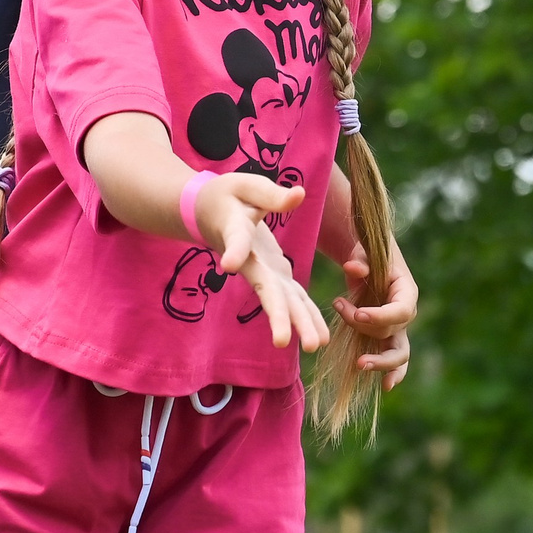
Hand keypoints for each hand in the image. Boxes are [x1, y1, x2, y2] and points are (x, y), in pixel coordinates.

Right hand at [194, 175, 329, 351]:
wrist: (211, 213)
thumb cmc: (228, 196)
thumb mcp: (246, 186)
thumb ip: (271, 195)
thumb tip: (300, 195)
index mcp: (236, 232)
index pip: (236, 242)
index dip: (235, 251)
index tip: (229, 264)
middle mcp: (249, 261)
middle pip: (263, 288)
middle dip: (276, 314)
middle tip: (283, 342)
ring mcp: (262, 272)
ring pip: (281, 300)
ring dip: (297, 322)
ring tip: (314, 346)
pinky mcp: (274, 276)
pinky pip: (293, 298)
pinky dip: (306, 316)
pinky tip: (321, 338)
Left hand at [335, 241, 418, 386]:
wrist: (369, 262)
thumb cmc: (369, 254)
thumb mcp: (364, 251)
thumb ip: (360, 260)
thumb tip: (353, 268)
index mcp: (407, 291)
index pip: (400, 310)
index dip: (381, 316)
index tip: (358, 314)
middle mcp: (406, 312)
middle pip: (393, 331)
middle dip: (371, 333)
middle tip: (353, 334)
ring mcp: (398, 328)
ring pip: (398, 352)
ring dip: (381, 362)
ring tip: (360, 366)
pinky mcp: (387, 337)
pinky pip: (394, 358)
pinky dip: (392, 373)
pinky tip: (385, 387)